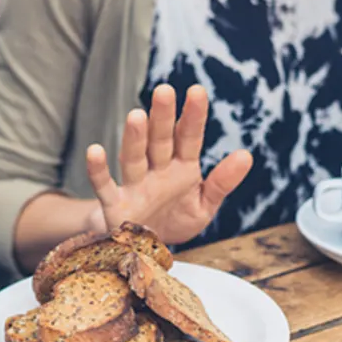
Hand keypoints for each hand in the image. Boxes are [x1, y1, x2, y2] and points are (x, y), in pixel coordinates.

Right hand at [85, 84, 252, 243]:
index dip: (193, 116)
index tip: (197, 91)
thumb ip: (222, 182)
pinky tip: (95, 151)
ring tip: (136, 116)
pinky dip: (98, 171)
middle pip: (160, 141)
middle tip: (164, 91)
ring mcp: (135, 186)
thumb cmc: (176, 220)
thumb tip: (246, 155)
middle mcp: (157, 171)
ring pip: (134, 158)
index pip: (189, 138)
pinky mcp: (115, 205)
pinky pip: (104, 186)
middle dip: (162, 118)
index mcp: (182, 168)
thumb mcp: (205, 205)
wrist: (147, 250)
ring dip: (135, 138)